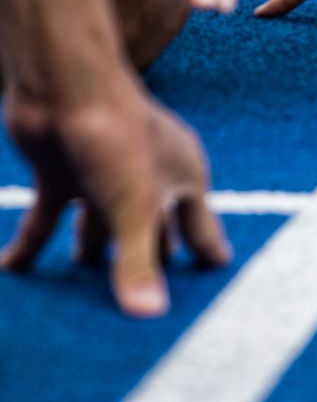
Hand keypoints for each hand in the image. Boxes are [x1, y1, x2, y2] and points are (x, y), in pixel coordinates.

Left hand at [1, 78, 229, 316]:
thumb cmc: (118, 134)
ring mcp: (104, 179)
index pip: (201, 229)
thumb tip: (149, 317)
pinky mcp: (64, 176)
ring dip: (90, 260)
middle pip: (151, 235)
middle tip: (146, 311)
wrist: (65, 84)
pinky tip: (10, 271)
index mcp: (183, 179)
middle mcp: (148, 180)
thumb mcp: (135, 205)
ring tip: (83, 306)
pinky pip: (47, 221)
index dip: (205, 258)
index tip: (211, 288)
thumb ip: (139, 262)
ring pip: (100, 231)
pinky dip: (29, 248)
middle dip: (147, 268)